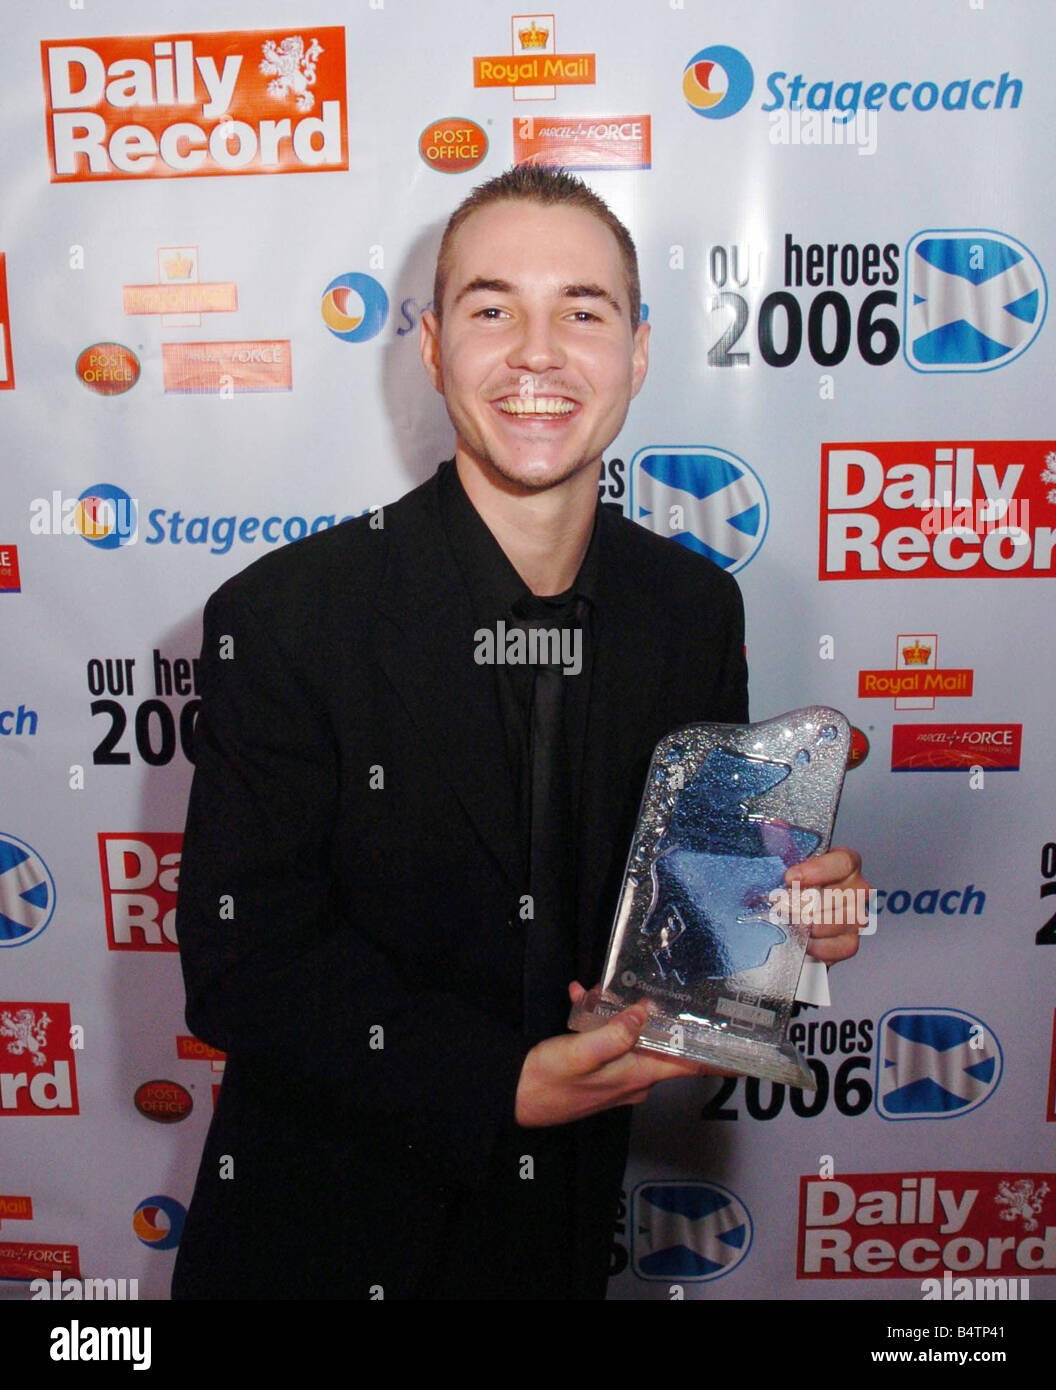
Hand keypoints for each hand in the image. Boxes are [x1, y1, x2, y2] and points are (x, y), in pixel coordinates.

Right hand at [514, 982, 728, 1127]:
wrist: (513, 1098)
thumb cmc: (546, 1080)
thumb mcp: (580, 1052)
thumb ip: (615, 1032)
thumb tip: (645, 1013)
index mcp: (637, 1075)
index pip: (689, 1066)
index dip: (719, 1060)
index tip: (749, 1055)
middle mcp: (634, 1079)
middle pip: (663, 1044)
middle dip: (658, 1014)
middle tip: (660, 986)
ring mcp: (617, 1077)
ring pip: (633, 1036)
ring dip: (618, 1012)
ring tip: (597, 990)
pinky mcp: (600, 1072)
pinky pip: (611, 1040)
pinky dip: (598, 1020)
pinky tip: (580, 1000)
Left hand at [787, 845, 868, 965]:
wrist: (785, 922)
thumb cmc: (787, 889)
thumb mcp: (782, 865)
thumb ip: (782, 845)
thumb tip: (776, 823)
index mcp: (842, 864)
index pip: (844, 862)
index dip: (818, 870)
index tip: (791, 878)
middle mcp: (856, 887)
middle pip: (841, 894)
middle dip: (807, 901)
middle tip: (782, 905)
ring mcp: (856, 915)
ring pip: (843, 920)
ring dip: (812, 923)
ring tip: (789, 922)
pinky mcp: (850, 941)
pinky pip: (845, 945)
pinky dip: (822, 946)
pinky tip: (804, 941)